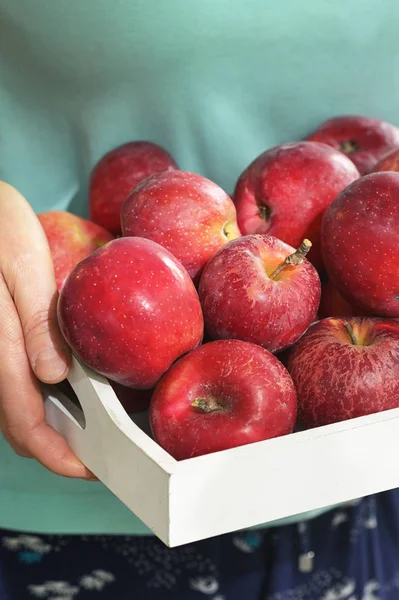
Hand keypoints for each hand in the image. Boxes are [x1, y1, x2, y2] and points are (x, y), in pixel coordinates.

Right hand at [0, 182, 92, 478]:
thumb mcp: (21, 263)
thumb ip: (34, 321)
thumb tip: (54, 375)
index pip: (25, 424)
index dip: (59, 456)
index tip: (94, 468)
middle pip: (17, 426)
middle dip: (57, 447)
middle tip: (101, 449)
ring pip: (13, 408)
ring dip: (49, 426)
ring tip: (91, 423)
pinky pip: (11, 384)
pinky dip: (38, 399)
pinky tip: (66, 388)